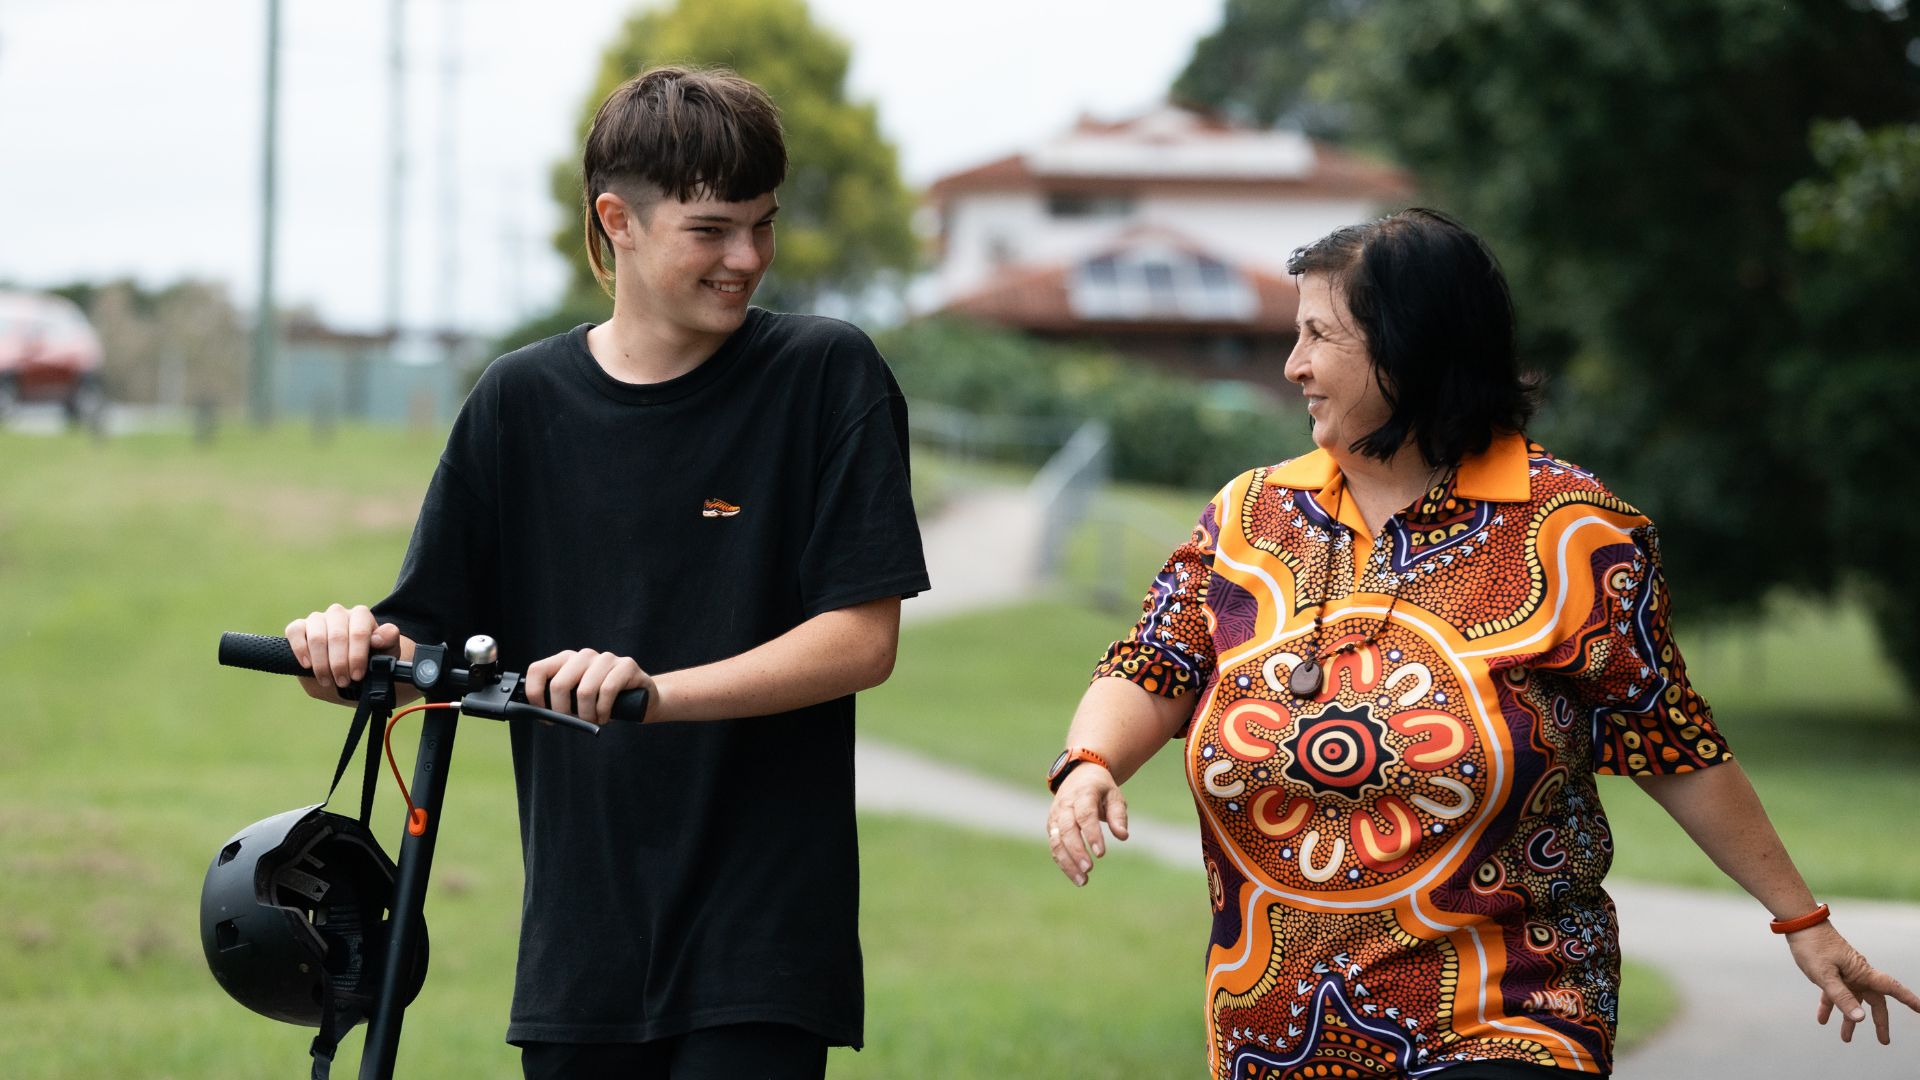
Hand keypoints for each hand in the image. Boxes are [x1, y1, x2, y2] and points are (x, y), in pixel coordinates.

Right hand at [287, 603, 406, 704]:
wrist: (352, 670)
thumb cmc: (371, 659)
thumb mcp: (387, 653)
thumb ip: (389, 641)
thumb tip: (378, 638)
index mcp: (361, 616)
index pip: (359, 633)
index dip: (357, 656)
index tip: (357, 675)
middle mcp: (338, 613)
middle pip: (337, 636)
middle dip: (339, 663)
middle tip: (343, 682)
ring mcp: (317, 619)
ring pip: (316, 636)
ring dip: (321, 663)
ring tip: (327, 680)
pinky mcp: (299, 627)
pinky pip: (295, 631)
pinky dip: (300, 649)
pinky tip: (307, 665)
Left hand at [525, 648, 654, 726]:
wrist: (642, 699)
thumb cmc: (603, 702)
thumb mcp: (576, 701)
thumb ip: (559, 702)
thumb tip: (541, 714)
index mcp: (566, 660)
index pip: (537, 670)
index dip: (535, 694)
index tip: (543, 713)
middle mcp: (584, 655)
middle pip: (559, 684)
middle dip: (563, 711)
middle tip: (572, 722)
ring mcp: (606, 658)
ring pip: (585, 691)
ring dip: (587, 714)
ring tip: (594, 720)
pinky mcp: (627, 665)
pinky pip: (607, 690)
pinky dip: (603, 710)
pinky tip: (606, 716)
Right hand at [1045, 765, 1127, 886]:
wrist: (1078, 775)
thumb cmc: (1100, 789)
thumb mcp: (1114, 795)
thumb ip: (1118, 815)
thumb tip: (1122, 836)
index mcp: (1083, 793)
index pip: (1085, 815)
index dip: (1092, 834)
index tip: (1101, 853)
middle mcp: (1065, 805)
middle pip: (1067, 829)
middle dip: (1076, 851)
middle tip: (1089, 869)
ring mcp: (1055, 816)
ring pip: (1056, 841)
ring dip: (1067, 862)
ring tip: (1083, 881)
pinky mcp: (1052, 827)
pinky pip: (1055, 846)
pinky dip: (1063, 862)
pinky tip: (1076, 876)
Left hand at [1787, 922, 1919, 1043]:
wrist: (1799, 923)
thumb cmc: (1813, 946)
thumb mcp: (1825, 976)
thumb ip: (1841, 997)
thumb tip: (1861, 1019)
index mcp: (1863, 973)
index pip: (1892, 988)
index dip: (1908, 999)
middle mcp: (1858, 974)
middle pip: (1874, 1001)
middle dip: (1879, 1022)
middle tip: (1883, 1041)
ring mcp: (1845, 973)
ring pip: (1852, 999)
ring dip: (1849, 1018)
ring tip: (1846, 1039)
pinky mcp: (1831, 971)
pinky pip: (1834, 993)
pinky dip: (1829, 1006)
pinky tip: (1822, 1020)